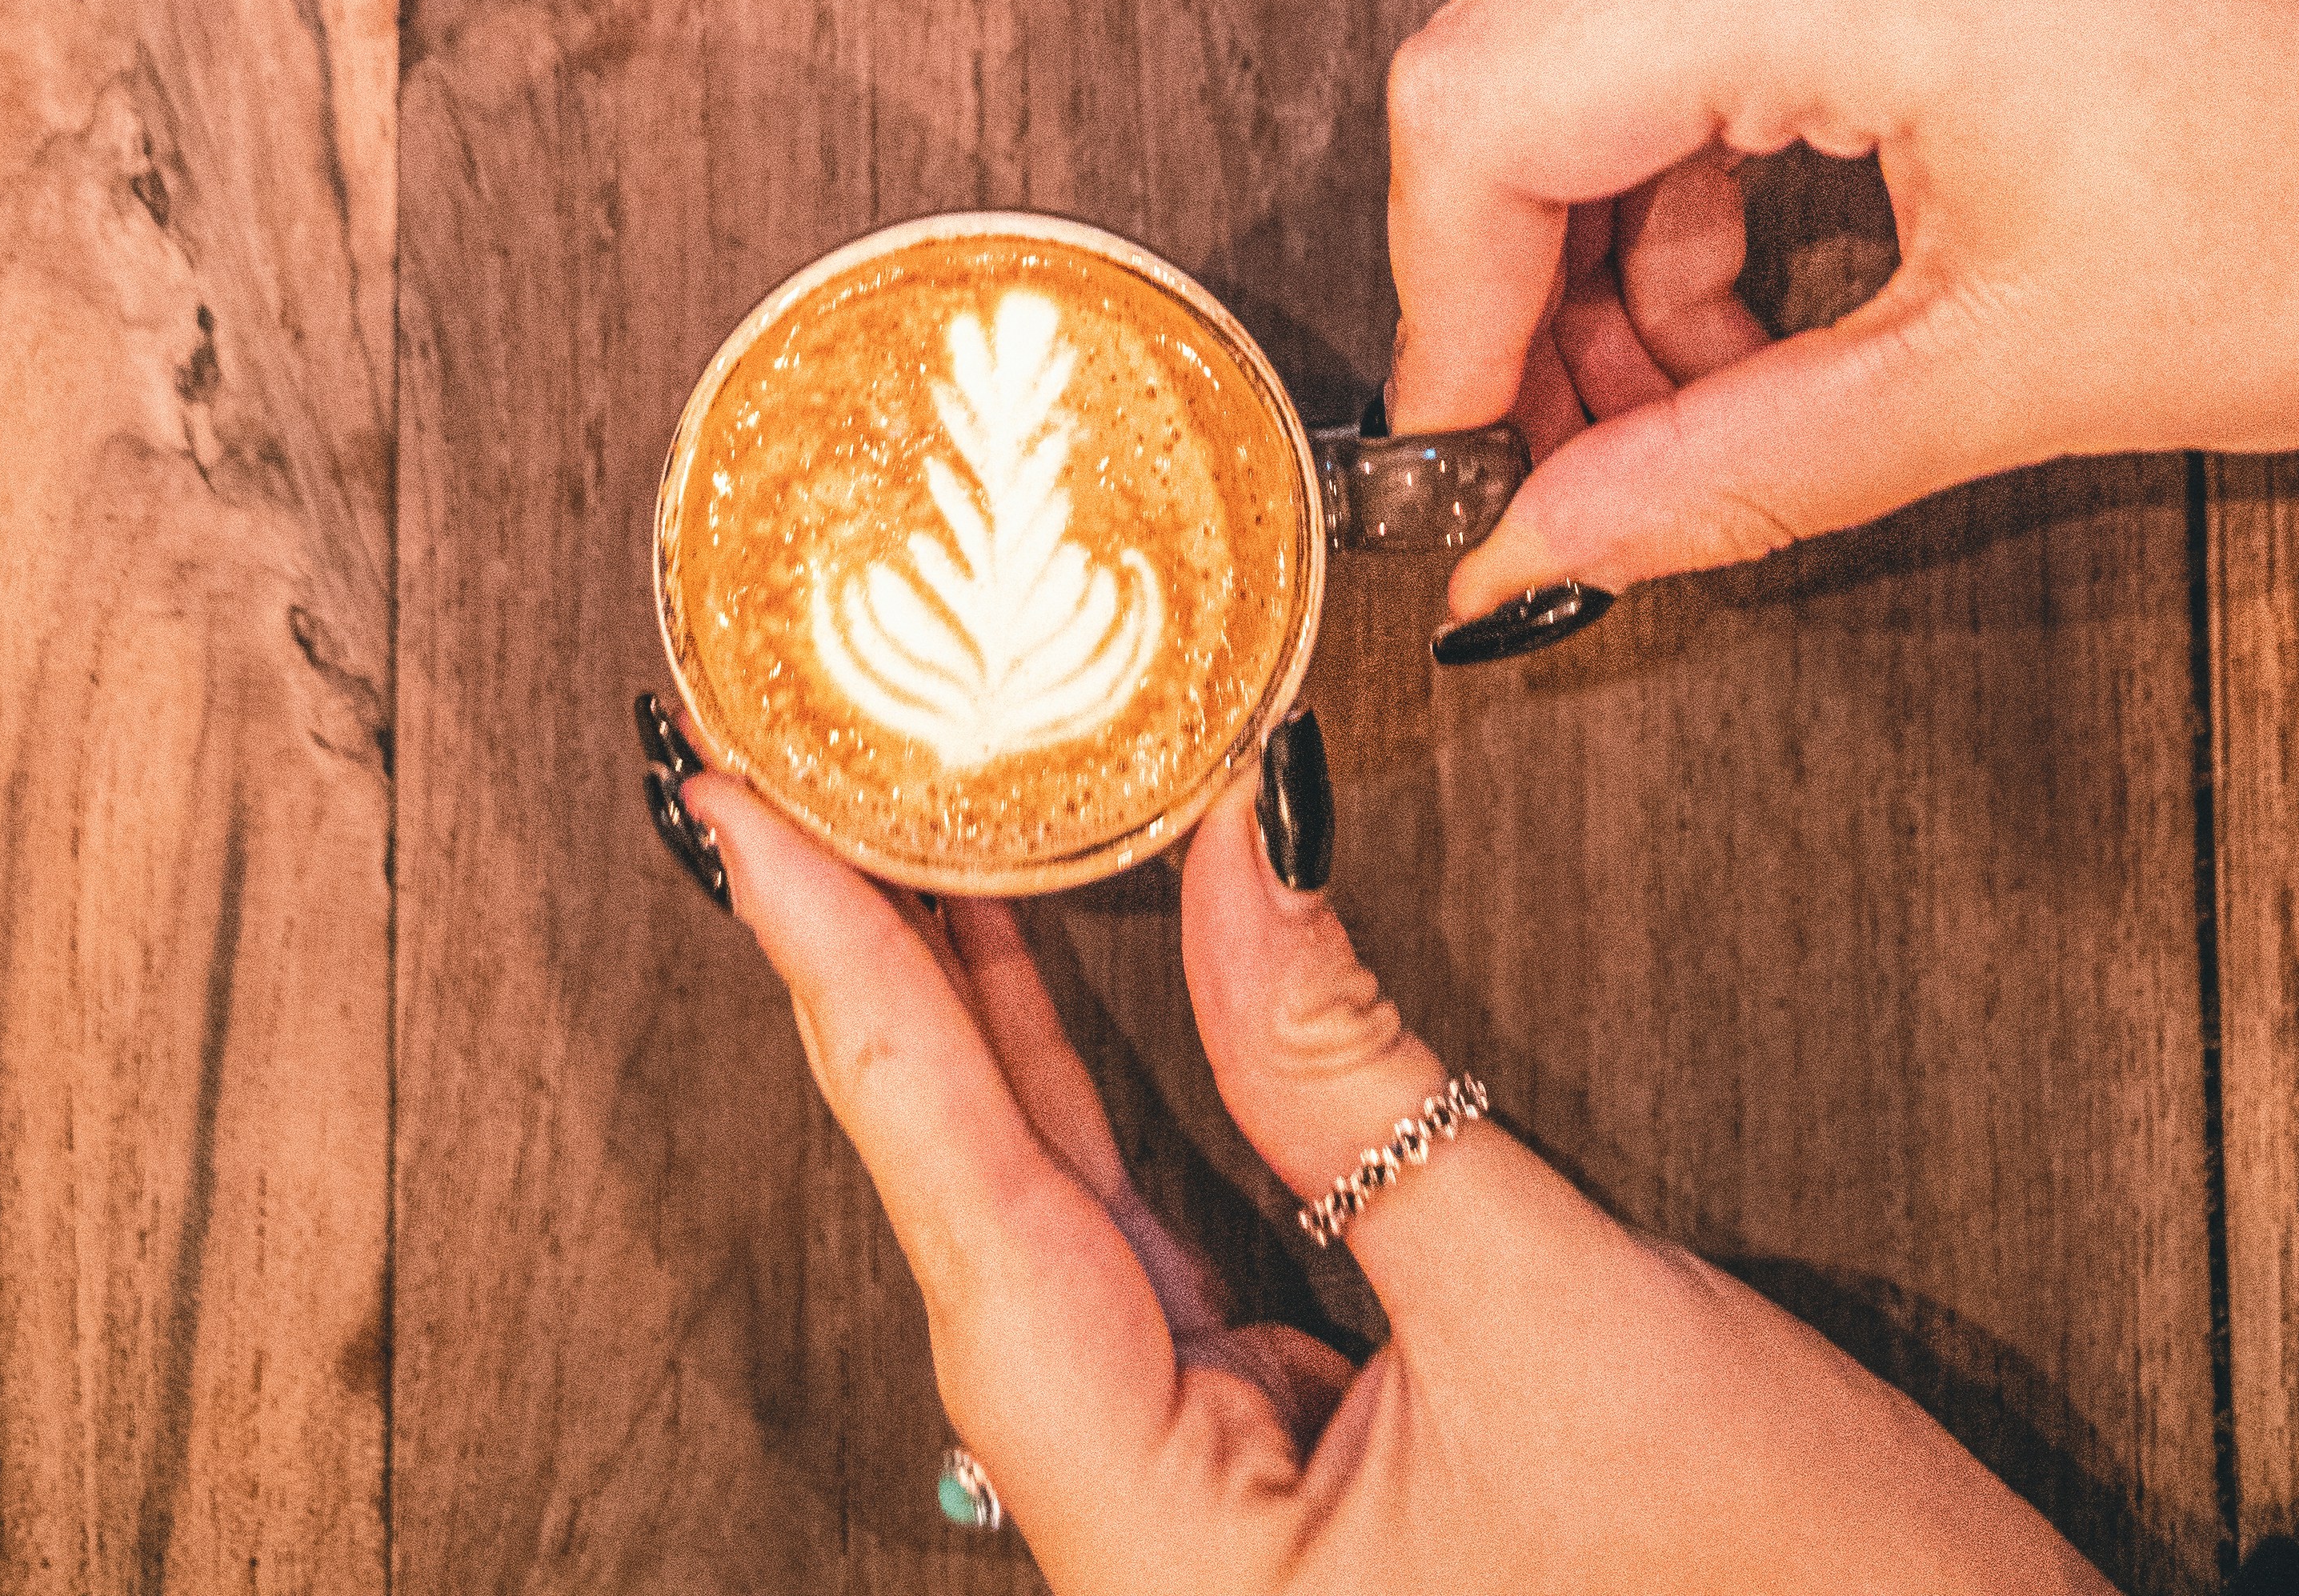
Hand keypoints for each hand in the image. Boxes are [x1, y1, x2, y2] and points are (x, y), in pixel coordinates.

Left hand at [681, 731, 2107, 1593]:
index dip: (845, 989)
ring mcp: (1237, 1512)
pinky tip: (1080, 971)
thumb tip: (1234, 856)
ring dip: (999, 1026)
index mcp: (1171, 1553)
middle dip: (890, 984)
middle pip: (988, 1214)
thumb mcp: (1564, 1321)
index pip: (967, 1209)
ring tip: (911, 825)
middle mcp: (1163, 1545)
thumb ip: (1361, 1087)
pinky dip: (1126, 1099)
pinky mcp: (1317, 1474)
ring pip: (1075, 1224)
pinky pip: (1176, 1252)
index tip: (734, 820)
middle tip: (796, 778)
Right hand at [1389, 0, 2298, 625]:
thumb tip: (1543, 548)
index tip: (1470, 434)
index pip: (1490, 89)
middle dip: (1514, 242)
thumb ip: (1734, 467)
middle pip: (1522, 14)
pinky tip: (1773, 268)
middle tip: (1574, 428)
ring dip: (1610, 187)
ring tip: (1693, 375)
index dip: (1444, 289)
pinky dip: (1710, 115)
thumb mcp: (2016, 382)